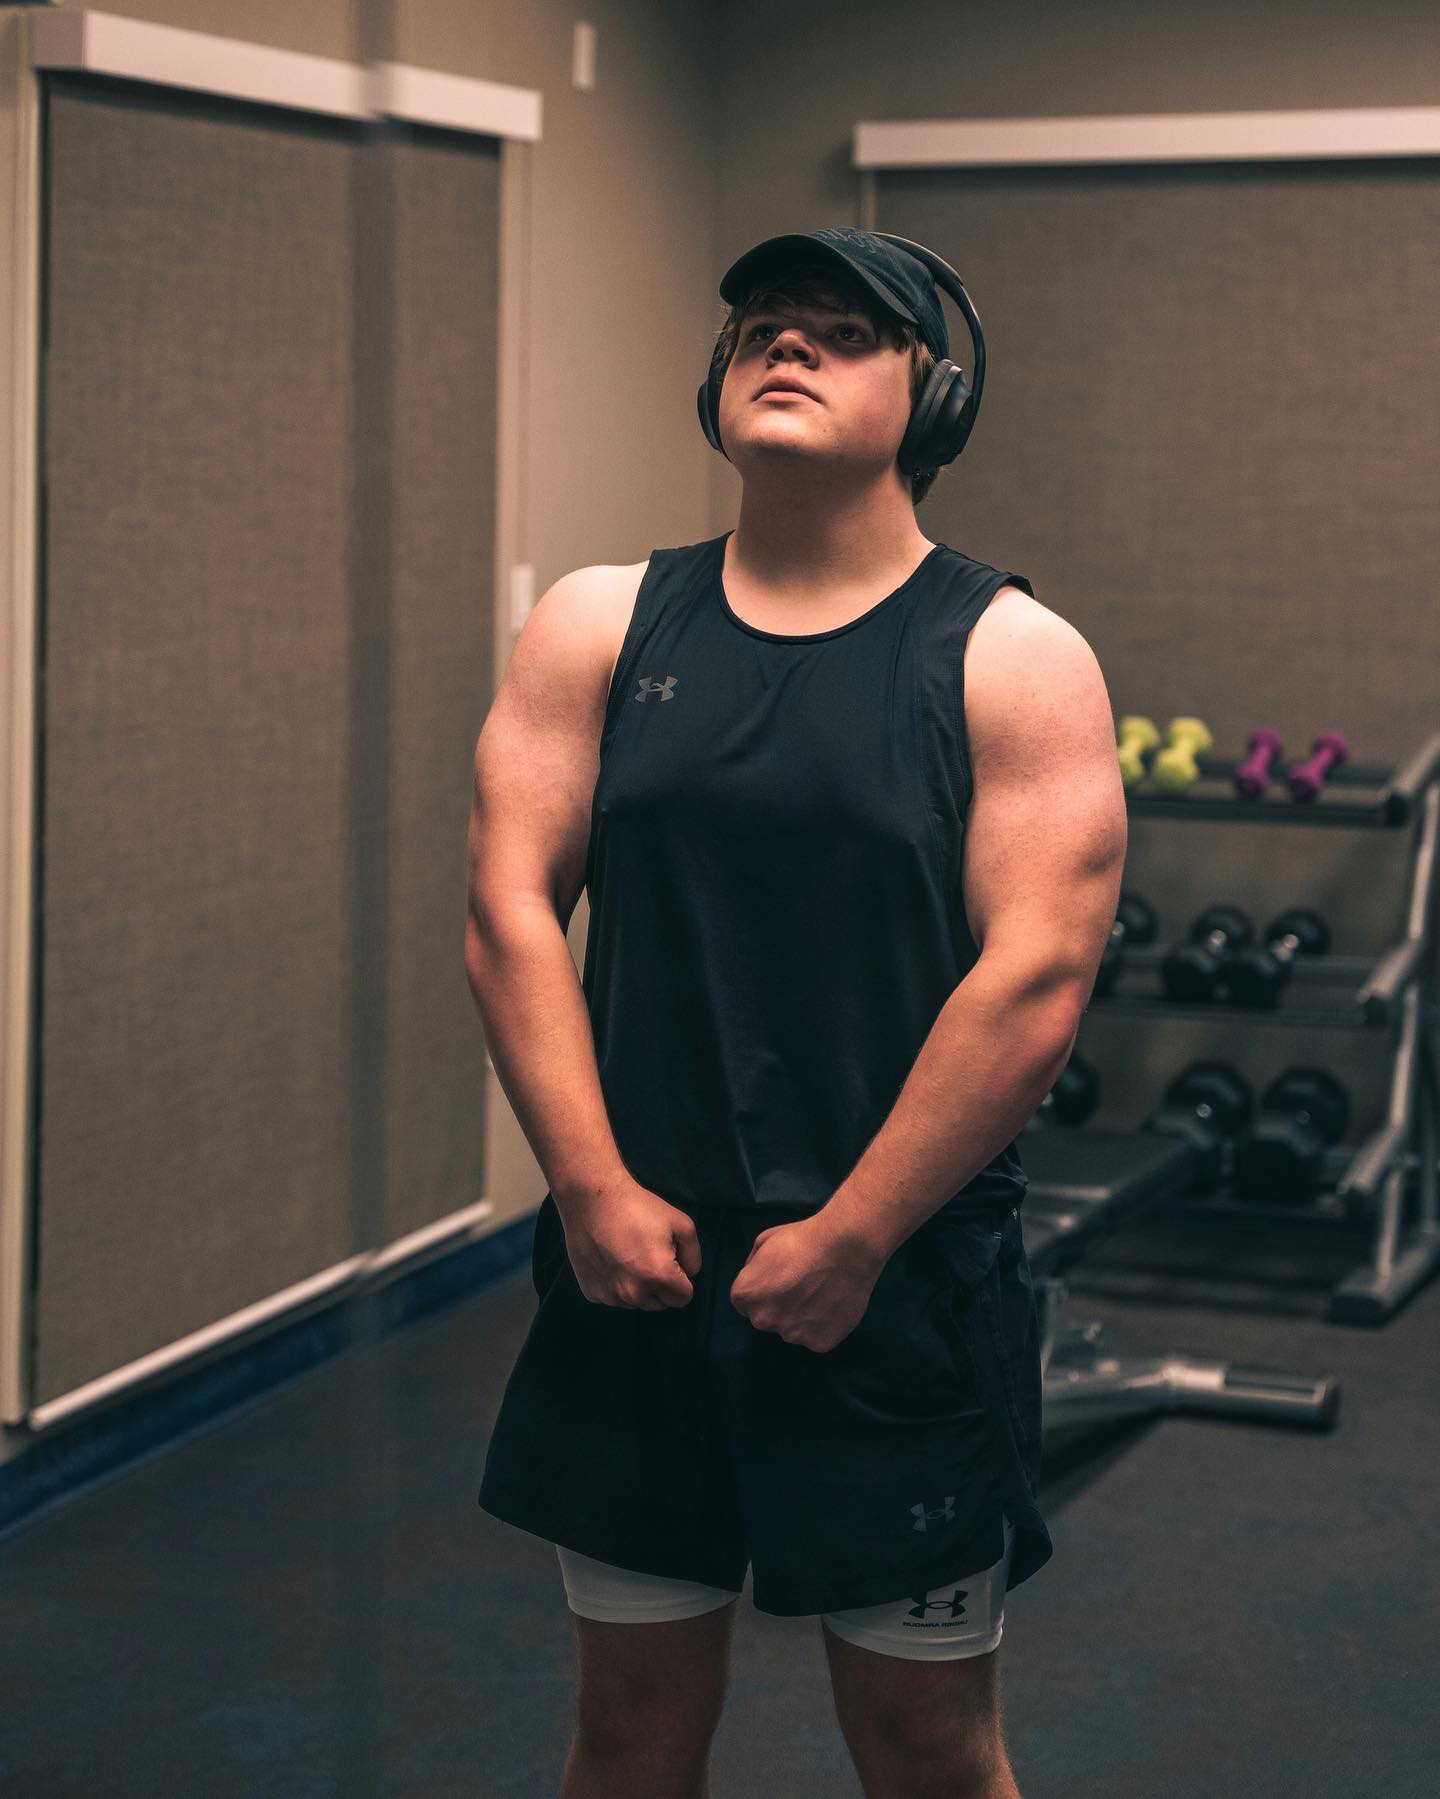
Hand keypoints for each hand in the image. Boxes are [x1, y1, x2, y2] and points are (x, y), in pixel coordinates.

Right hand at [559, 1178, 701, 1309]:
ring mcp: (610, 1295)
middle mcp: (634, 1293)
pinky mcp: (592, 1292)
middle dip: (660, 1286)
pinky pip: (613, 1298)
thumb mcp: (681, 1223)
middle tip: (649, 1256)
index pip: (683, 1298)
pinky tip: (612, 1261)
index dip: (682, 1279)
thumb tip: (689, 1274)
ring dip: (638, 1288)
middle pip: (660, 1303)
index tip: (671, 1261)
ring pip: (636, 1302)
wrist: (592, 1198)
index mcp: (658, 1276)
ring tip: (629, 1256)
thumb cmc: (638, 1207)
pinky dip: (616, 1286)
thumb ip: (694, 1256)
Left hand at [729, 1214, 884, 1352]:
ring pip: (792, 1330)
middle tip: (801, 1286)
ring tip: (821, 1293)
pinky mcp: (819, 1343)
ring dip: (801, 1318)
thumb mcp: (764, 1242)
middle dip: (779, 1306)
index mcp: (745, 1295)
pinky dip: (824, 1325)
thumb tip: (753, 1278)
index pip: (746, 1303)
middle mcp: (763, 1320)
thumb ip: (752, 1267)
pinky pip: (817, 1337)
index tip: (780, 1281)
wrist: (845, 1247)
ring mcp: (791, 1335)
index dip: (763, 1291)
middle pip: (767, 1319)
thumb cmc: (803, 1240)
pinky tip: (832, 1305)